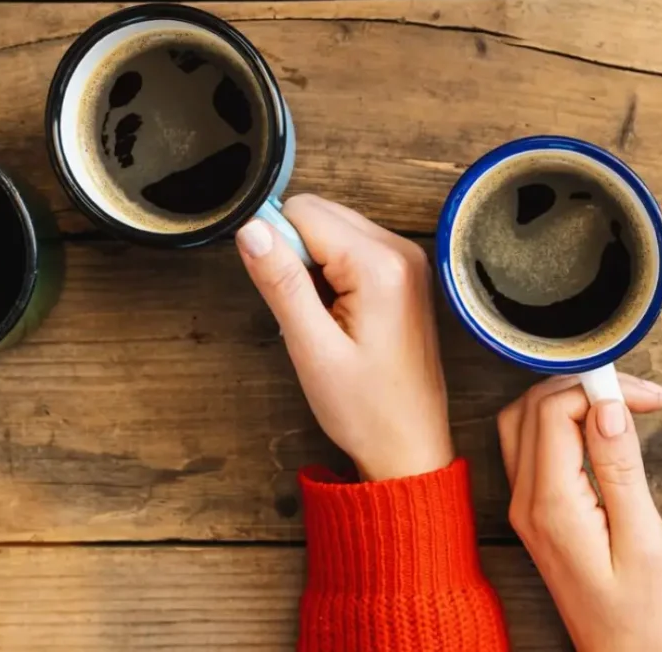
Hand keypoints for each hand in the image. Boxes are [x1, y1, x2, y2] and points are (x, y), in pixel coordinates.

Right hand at [235, 194, 452, 481]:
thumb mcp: (312, 349)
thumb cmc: (364, 410)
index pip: (304, 211)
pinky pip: (352, 246)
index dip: (278, 247)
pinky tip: (338, 315)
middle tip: (305, 312)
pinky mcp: (405, 271)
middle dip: (297, 253)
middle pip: (321, 212)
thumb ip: (281, 282)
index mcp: (380, 263)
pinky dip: (333, 271)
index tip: (283, 295)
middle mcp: (401, 248)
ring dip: (314, 263)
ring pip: (334, 227)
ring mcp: (408, 258)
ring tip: (323, 318)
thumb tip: (251, 228)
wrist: (410, 449)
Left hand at [499, 375, 661, 651]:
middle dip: (585, 386)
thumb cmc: (641, 616)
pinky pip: (528, 444)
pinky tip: (593, 426)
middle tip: (640, 394)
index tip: (646, 395)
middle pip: (534, 407)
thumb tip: (606, 408)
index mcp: (551, 505)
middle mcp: (526, 500)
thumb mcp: (644, 542)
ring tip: (619, 402)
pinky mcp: (532, 510)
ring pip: (524, 420)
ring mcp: (524, 504)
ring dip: (566, 398)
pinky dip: (557, 420)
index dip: (599, 388)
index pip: (554, 412)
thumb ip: (620, 470)